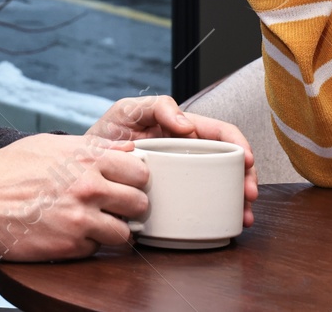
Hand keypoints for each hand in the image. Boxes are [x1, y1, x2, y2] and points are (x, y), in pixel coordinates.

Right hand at [0, 134, 147, 260]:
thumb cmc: (9, 169)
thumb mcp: (50, 145)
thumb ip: (94, 147)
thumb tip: (128, 148)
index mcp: (87, 158)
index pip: (139, 170)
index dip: (134, 178)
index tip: (125, 182)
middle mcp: (89, 187)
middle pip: (140, 202)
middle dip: (130, 206)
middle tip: (115, 206)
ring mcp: (81, 219)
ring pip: (125, 232)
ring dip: (114, 230)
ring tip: (97, 223)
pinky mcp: (70, 246)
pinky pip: (97, 248)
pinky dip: (89, 244)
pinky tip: (72, 232)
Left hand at [85, 95, 258, 225]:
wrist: (82, 166)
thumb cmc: (107, 133)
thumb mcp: (128, 110)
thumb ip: (157, 106)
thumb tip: (187, 124)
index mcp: (182, 130)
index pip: (220, 133)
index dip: (239, 144)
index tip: (247, 161)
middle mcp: (188, 153)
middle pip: (228, 162)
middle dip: (246, 177)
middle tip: (249, 195)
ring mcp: (183, 176)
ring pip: (220, 185)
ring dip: (238, 199)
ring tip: (245, 215)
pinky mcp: (174, 197)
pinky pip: (201, 204)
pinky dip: (217, 213)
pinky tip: (228, 224)